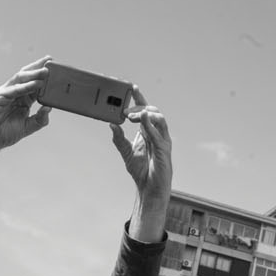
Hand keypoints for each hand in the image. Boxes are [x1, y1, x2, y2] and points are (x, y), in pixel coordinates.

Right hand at [0, 58, 52, 183]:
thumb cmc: (4, 133)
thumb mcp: (27, 127)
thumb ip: (39, 119)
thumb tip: (49, 108)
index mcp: (22, 99)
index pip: (35, 84)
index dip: (44, 77)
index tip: (55, 69)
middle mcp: (14, 93)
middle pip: (28, 77)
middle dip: (39, 68)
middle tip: (51, 62)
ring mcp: (6, 93)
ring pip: (21, 79)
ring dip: (34, 74)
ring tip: (46, 71)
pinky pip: (14, 90)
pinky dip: (25, 87)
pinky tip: (35, 84)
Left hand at [110, 91, 171, 233]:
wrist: (149, 188)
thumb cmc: (142, 171)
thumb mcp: (125, 152)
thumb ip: (118, 139)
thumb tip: (111, 124)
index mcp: (149, 132)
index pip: (146, 110)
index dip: (140, 98)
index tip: (132, 87)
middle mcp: (157, 134)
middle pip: (153, 111)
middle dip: (139, 106)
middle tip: (125, 110)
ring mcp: (162, 141)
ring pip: (159, 119)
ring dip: (145, 114)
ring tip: (132, 115)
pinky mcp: (164, 150)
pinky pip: (159, 134)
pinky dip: (150, 125)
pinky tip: (141, 119)